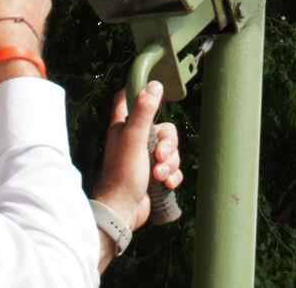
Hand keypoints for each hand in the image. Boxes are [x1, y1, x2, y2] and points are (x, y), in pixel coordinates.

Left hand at [93, 82, 182, 231]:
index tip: (153, 91)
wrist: (124, 211)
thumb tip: (154, 84)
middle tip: (160, 156)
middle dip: (168, 145)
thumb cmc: (123, 174)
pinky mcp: (154, 175)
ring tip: (160, 176)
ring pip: (170, 151)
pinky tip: (167, 184)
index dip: (138, 91)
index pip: (126, 99)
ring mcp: (145, 159)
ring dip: (170, 164)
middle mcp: (134, 140)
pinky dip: (172, 175)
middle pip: (163, 129)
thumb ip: (143, 111)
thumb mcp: (134, 138)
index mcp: (123, 127)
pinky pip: (172, 168)